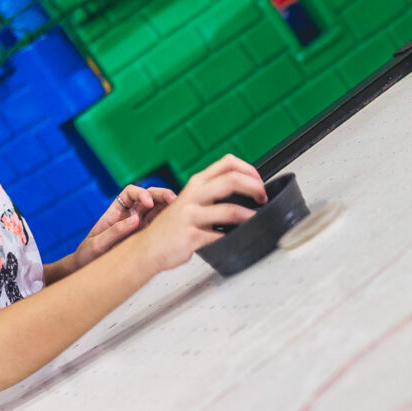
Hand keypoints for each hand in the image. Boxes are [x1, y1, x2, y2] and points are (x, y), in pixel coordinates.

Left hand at [73, 183, 173, 270]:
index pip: (130, 193)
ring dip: (169, 206)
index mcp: (115, 212)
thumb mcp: (97, 244)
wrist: (88, 267)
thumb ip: (115, 231)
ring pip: (157, 209)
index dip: (141, 193)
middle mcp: (130, 215)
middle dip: (161, 195)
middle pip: (148, 197)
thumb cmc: (89, 254)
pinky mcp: (146, 236)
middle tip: (172, 199)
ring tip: (180, 209)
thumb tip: (134, 221)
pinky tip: (177, 223)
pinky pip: (160, 225)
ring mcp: (140, 225)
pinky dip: (169, 221)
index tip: (147, 203)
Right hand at [130, 156, 266, 272]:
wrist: (148, 247)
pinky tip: (239, 237)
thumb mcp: (191, 200)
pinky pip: (219, 237)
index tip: (258, 182)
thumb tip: (245, 191)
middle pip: (232, 180)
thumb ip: (212, 193)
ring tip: (256, 219)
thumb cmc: (173, 226)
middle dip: (255, 188)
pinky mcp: (191, 236)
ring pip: (229, 210)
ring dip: (249, 216)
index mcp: (197, 183)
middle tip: (263, 198)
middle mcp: (194, 195)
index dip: (249, 170)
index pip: (228, 163)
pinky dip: (234, 237)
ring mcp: (191, 216)